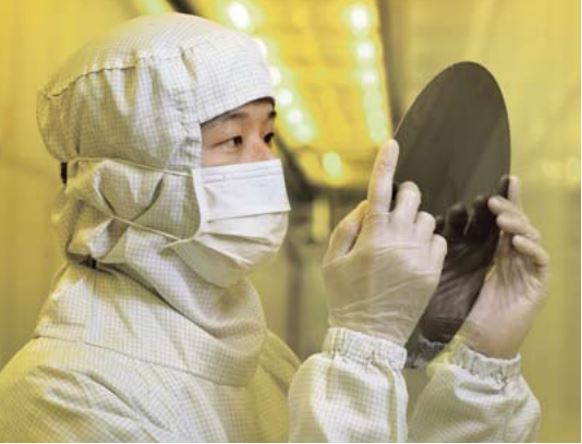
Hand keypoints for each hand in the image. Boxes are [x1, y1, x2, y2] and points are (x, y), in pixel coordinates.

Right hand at [322, 140, 446, 345]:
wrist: (369, 336)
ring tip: (401, 238)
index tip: (393, 143)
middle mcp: (399, 240)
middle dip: (403, 195)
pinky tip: (414, 253)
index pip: (380, 189)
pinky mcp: (433, 271)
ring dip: (414, 218)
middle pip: (412, 196)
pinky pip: (438, 240)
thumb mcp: (332, 260)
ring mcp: (419, 256)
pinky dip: (427, 240)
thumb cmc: (345, 296)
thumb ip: (348, 226)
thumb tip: (368, 204)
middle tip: (393, 208)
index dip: (386, 163)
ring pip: (427, 217)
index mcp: (371, 235)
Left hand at [458, 176, 549, 357]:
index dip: (509, 200)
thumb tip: (438, 222)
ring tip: (502, 219)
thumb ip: (458, 249)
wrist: (481, 343)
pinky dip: (530, 249)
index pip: (506, 220)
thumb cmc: (467, 309)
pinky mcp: (538, 286)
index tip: (505, 179)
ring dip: (518, 225)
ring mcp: (529, 270)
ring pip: (531, 238)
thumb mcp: (459, 272)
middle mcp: (517, 257)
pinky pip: (540, 261)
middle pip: (520, 224)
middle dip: (510, 209)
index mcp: (500, 253)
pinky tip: (516, 242)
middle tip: (493, 200)